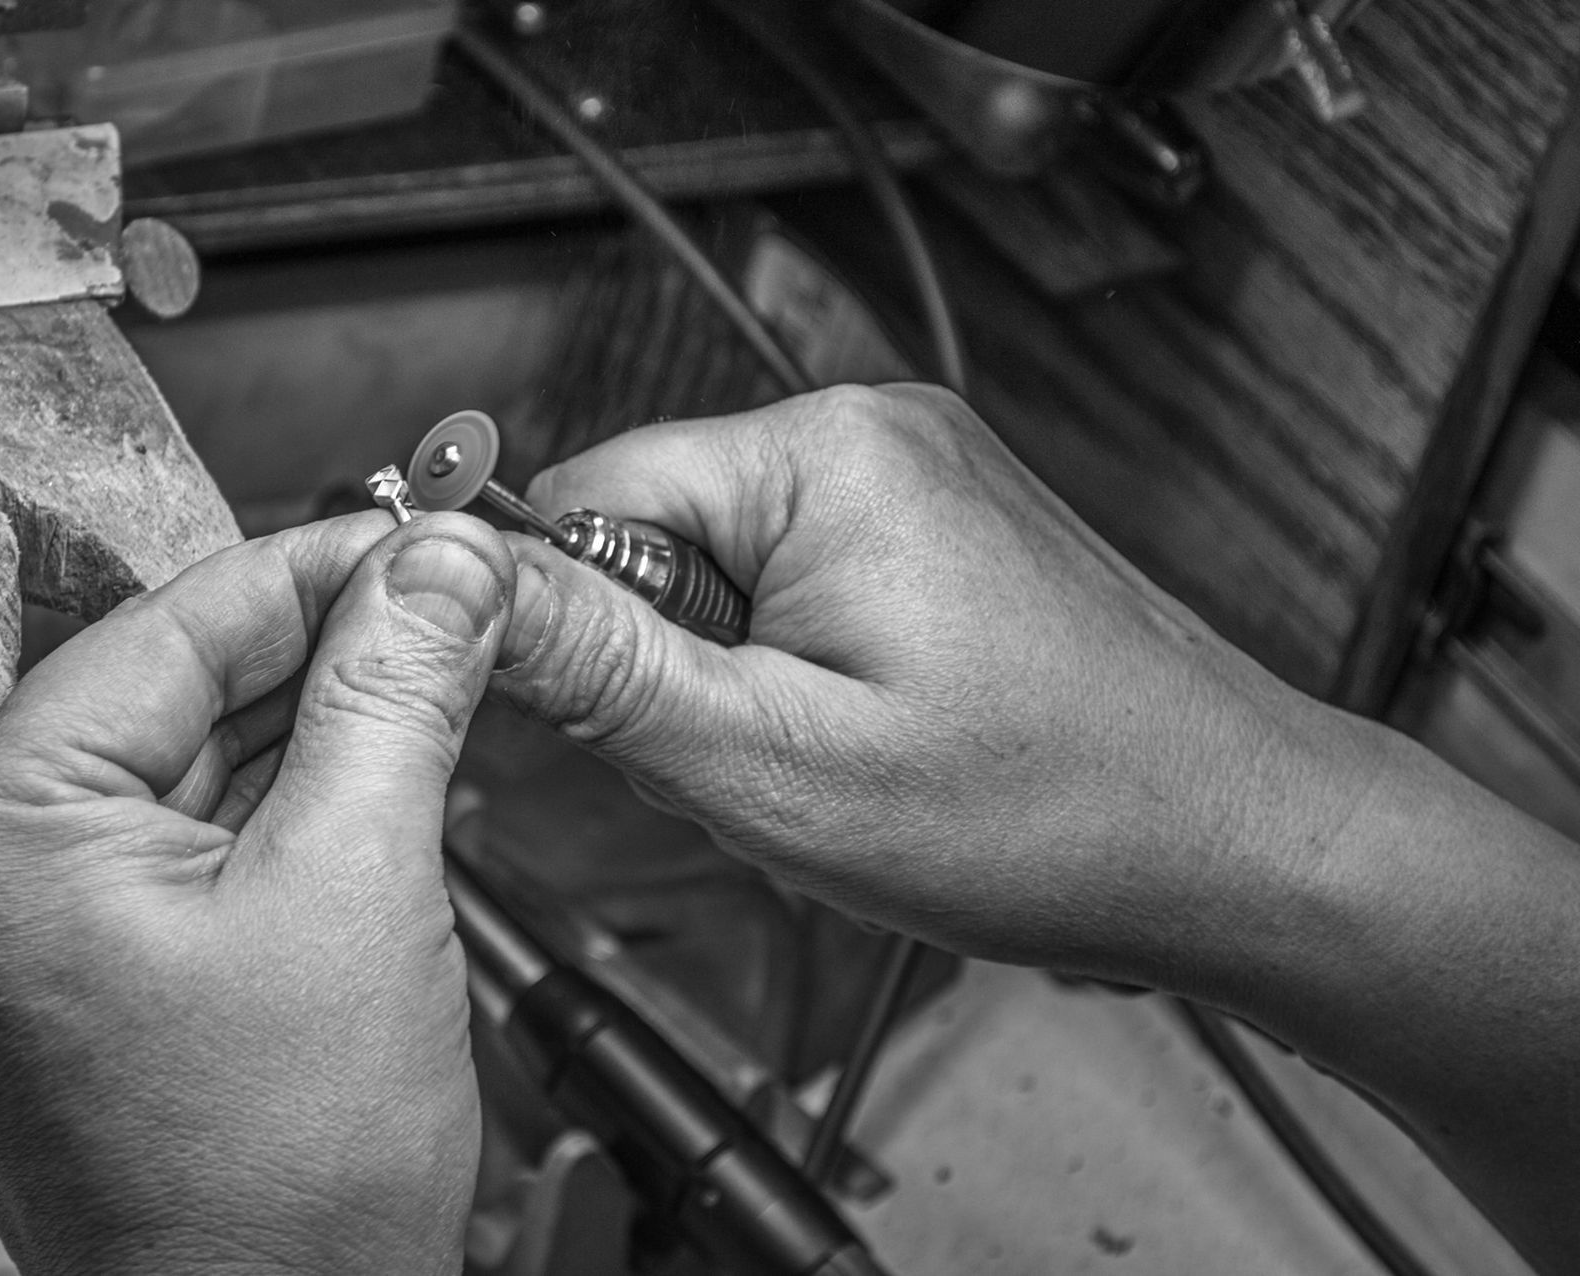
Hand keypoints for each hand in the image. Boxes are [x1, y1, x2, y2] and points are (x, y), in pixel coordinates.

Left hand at [0, 513, 515, 1275]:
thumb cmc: (277, 1186)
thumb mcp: (357, 881)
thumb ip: (394, 695)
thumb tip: (438, 570)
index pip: (167, 627)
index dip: (316, 565)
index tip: (418, 538)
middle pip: (167, 693)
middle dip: (319, 648)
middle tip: (443, 604)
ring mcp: (10, 946)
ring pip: (176, 770)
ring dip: (306, 727)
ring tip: (427, 680)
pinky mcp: (67, 989)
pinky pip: (171, 850)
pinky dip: (271, 810)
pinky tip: (366, 775)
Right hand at [490, 384, 1579, 1272]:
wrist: (1234, 840)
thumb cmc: (1046, 811)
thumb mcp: (771, 764)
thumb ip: (597, 669)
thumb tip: (459, 582)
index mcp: (823, 455)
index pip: (586, 492)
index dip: (566, 622)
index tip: (603, 720)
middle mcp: (877, 434)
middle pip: (659, 533)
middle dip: (673, 667)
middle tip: (758, 762)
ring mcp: (922, 478)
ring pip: (729, 574)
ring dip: (740, 681)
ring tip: (837, 760)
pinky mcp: (948, 531)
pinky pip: (806, 589)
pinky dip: (803, 674)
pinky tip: (874, 740)